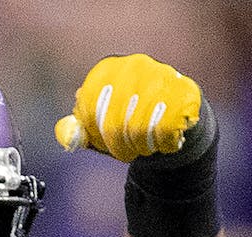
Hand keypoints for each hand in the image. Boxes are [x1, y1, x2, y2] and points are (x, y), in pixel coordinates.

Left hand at [54, 54, 202, 162]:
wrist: (174, 120)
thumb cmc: (131, 123)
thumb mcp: (99, 127)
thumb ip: (78, 131)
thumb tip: (67, 136)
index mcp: (108, 70)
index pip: (89, 106)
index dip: (94, 132)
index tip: (102, 142)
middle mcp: (134, 66)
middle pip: (113, 121)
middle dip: (118, 146)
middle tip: (125, 153)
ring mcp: (161, 76)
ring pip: (139, 127)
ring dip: (141, 147)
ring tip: (145, 147)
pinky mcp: (184, 92)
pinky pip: (165, 130)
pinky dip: (163, 145)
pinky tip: (165, 142)